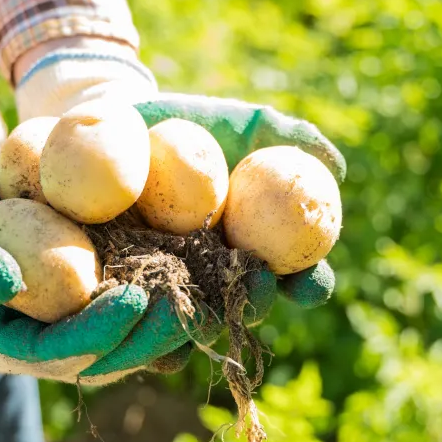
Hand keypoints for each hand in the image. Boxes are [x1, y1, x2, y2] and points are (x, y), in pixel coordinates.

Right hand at [0, 120, 198, 383]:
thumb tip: (7, 282)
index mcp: (2, 342)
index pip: (58, 353)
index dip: (100, 333)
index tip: (137, 300)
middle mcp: (43, 339)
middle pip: (108, 352)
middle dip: (152, 333)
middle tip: (191, 299)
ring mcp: (73, 314)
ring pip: (134, 330)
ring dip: (179, 314)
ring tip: (218, 287)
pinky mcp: (97, 285)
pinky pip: (144, 292)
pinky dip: (180, 280)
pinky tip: (217, 263)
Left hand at [13, 49, 344, 367]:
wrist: (108, 125)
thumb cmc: (183, 123)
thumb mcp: (234, 121)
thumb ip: (284, 135)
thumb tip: (333, 164)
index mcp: (254, 248)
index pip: (296, 275)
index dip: (309, 284)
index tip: (310, 280)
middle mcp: (215, 278)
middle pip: (245, 304)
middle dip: (256, 303)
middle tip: (258, 286)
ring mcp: (168, 289)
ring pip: (191, 318)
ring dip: (200, 320)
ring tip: (201, 310)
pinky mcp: (117, 292)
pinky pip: (130, 315)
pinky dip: (134, 319)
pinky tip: (135, 312)